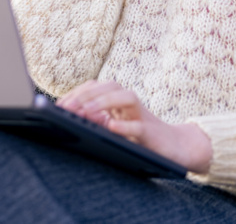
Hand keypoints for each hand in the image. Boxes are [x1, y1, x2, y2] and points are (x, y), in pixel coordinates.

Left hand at [58, 80, 212, 173]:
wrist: (175, 148)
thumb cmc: (140, 138)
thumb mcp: (114, 128)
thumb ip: (97, 121)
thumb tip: (72, 117)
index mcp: (118, 101)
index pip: (95, 88)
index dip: (77, 93)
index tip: (60, 105)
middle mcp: (130, 103)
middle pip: (108, 87)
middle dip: (86, 96)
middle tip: (67, 108)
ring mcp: (142, 115)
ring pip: (125, 98)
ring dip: (104, 102)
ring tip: (86, 112)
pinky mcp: (152, 132)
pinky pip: (139, 125)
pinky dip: (125, 125)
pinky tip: (111, 126)